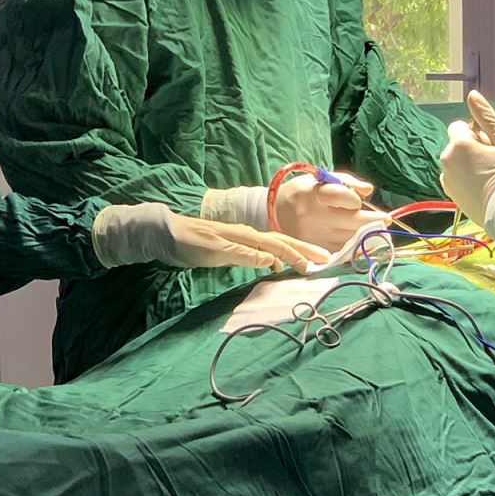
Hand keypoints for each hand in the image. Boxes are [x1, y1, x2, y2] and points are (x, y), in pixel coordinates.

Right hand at [92, 203, 325, 271]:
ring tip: (305, 262)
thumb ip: (249, 256)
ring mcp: (231, 237)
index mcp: (249, 236)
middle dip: (304, 248)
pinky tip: (267, 261)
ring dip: (286, 252)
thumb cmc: (198, 243)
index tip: (323, 258)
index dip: (303, 248)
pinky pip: (238, 250)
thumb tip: (271, 263)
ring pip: (265, 243)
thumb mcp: (228, 253)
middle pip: (280, 239)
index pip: (281, 241)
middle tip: (326, 259)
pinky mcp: (216, 244)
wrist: (168, 232)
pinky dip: (255, 256)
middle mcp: (244, 232)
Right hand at [274, 172, 388, 251]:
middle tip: (386, 219)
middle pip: (352, 221)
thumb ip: (346, 181)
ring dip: (366, 234)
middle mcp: (312, 215)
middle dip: (373, 220)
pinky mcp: (312, 250)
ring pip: (350, 237)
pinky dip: (352, 245)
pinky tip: (359, 240)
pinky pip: (341, 250)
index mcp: (312, 194)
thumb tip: (368, 191)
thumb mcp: (319, 179)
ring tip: (374, 229)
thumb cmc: (303, 193)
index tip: (361, 202)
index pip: (342, 196)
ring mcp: (312, 235)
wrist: (274, 213)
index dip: (355, 199)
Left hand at [440, 91, 494, 229]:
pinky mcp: (449, 193)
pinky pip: (454, 177)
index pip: (459, 127)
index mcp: (458, 145)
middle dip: (472, 148)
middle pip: (457, 144)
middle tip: (493, 161)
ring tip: (489, 175)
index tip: (491, 146)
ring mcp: (446, 178)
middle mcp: (446, 160)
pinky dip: (464, 178)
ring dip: (467, 163)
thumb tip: (472, 94)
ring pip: (456, 161)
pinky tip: (482, 186)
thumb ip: (486, 116)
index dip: (476, 134)